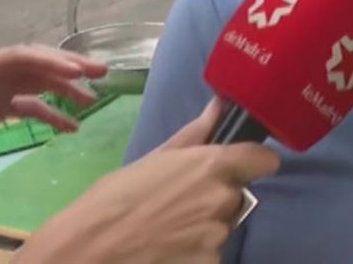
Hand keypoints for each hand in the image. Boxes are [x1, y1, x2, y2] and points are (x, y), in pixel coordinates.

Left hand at [0, 45, 106, 178]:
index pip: (21, 57)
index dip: (50, 61)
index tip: (76, 70)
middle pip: (38, 64)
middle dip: (69, 66)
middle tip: (101, 71)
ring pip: (39, 82)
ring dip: (66, 89)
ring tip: (92, 101)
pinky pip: (30, 105)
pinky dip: (51, 114)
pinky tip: (71, 127)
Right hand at [16, 99, 280, 263]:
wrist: (88, 250)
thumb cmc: (114, 198)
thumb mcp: (153, 158)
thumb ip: (195, 134)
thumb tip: (221, 104)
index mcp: (213, 166)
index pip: (264, 160)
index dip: (253, 161)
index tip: (240, 165)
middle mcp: (222, 200)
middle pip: (236, 193)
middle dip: (215, 195)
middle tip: (179, 201)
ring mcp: (217, 236)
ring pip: (222, 224)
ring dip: (204, 224)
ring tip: (167, 227)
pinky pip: (210, 253)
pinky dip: (195, 251)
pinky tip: (166, 248)